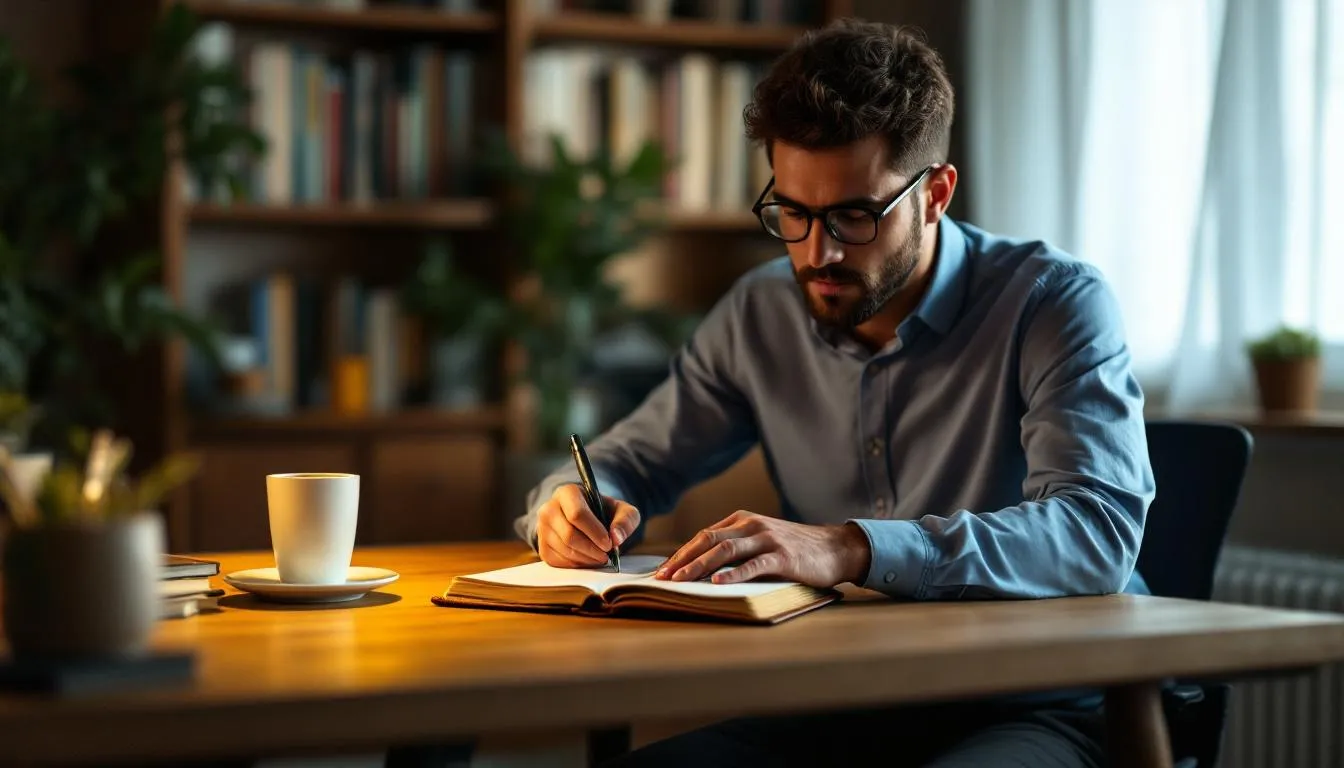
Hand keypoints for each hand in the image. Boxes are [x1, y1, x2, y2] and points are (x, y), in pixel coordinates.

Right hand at [536, 483, 640, 568]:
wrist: (586, 519)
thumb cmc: (604, 512)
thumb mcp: (622, 510)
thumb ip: (625, 520)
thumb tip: (616, 538)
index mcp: (567, 493)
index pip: (577, 514)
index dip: (594, 532)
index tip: (609, 544)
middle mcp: (549, 508)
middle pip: (569, 535)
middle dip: (591, 549)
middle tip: (606, 555)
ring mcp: (542, 528)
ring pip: (564, 549)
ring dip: (586, 559)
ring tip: (600, 557)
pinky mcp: (542, 546)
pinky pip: (558, 561)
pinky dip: (576, 565)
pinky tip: (587, 559)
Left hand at [654, 510, 870, 587]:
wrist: (835, 548)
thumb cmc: (794, 549)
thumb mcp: (761, 540)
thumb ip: (736, 547)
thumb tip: (702, 568)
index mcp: (742, 520)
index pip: (703, 535)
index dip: (681, 553)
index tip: (662, 571)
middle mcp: (751, 525)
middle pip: (708, 539)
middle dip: (682, 559)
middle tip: (663, 578)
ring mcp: (767, 539)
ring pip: (725, 549)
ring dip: (700, 566)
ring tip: (682, 580)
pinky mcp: (782, 556)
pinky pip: (754, 564)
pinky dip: (734, 573)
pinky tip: (719, 583)